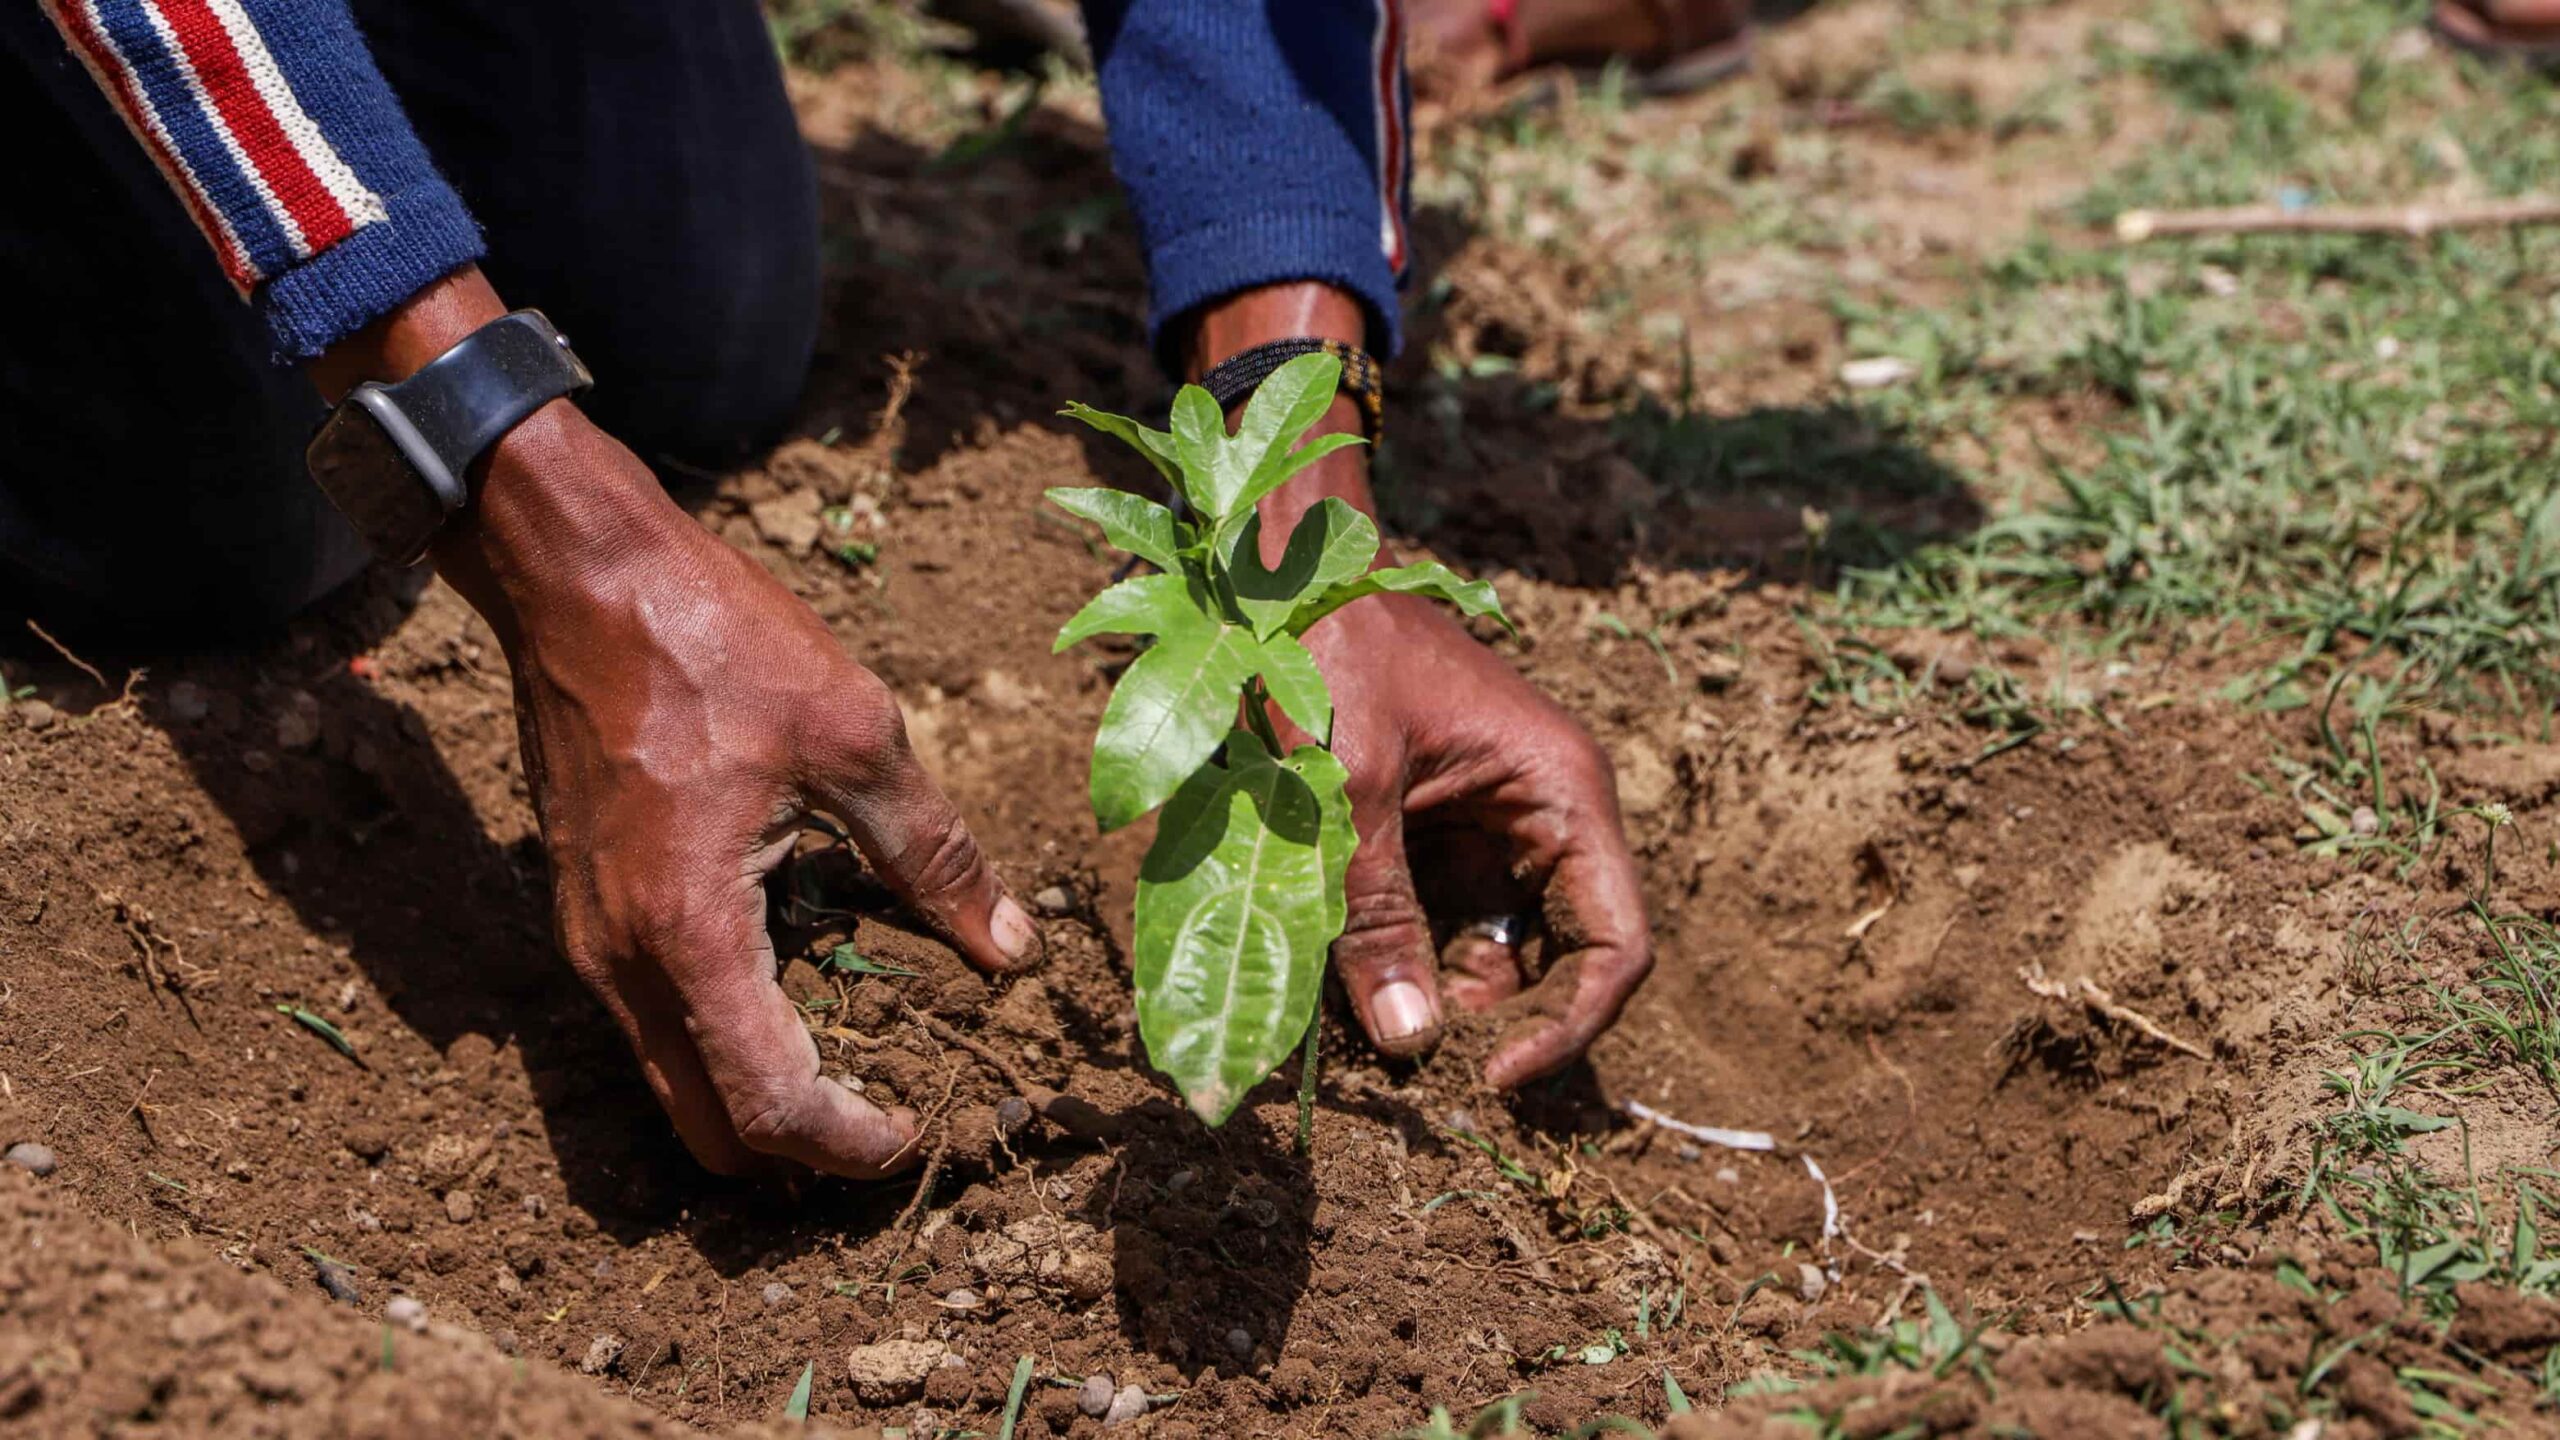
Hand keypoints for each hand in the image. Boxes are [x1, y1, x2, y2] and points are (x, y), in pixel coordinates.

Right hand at [319, 271, 1039, 1177]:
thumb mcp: (854, 736)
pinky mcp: (582, 913)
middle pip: (708, 1133)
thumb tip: (1009, 947)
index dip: (852, 1146)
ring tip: (856, 1062)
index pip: (771, 1109)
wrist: (574, 573)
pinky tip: (794, 982)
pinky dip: (721, 1043)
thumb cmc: (713, 639)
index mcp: (691, 933)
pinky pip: (652, 1025)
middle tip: (890, 1117)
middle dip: (802, 1152)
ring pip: (672, 1085)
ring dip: (757, 1101)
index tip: (918, 1127)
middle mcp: (622, 964)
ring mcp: (588, 944)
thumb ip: (933, 854)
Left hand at [1298, 593, 1652, 1086]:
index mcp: (1563, 791)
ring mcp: (1495, 825)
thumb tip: (1410, 1040)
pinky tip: (1354, 979)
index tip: (1497, 1079)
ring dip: (1446, 998)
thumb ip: (1376, 910)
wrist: (1284, 568)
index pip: (1618, 944)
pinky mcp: (1443, 833)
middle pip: (1561, 961)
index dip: (1573, 1026)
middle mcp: (1548, 815)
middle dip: (1499, 1023)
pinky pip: (1445, 921)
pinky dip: (1408, 959)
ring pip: (1497, 952)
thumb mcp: (1348, 784)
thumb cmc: (1330, 650)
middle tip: (1418, 1063)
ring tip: (1373, 1025)